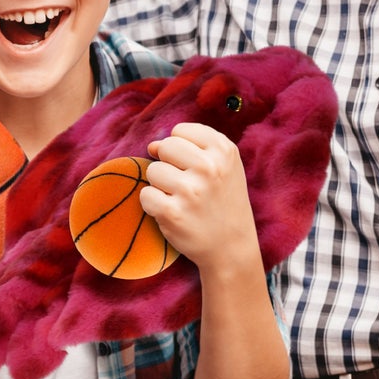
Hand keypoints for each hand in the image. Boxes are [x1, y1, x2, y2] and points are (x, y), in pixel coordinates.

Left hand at [141, 122, 261, 277]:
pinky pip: (145, 195)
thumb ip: (189, 147)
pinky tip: (172, 213)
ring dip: (161, 186)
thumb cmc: (222, 201)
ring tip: (182, 200)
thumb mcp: (222, 166)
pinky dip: (153, 205)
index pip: (180, 131)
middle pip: (165, 147)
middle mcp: (209, 167)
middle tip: (188, 186)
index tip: (197, 169)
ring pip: (153, 170)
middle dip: (169, 164)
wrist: (232, 248)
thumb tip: (151, 145)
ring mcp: (190, 191)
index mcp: (223, 150)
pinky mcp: (173, 213)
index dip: (182, 149)